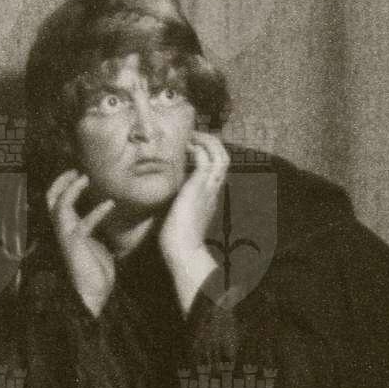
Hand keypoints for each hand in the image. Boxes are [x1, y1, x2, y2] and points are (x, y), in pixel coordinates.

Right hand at [46, 170, 116, 317]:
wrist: (93, 294)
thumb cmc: (96, 272)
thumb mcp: (97, 244)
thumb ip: (95, 230)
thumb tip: (107, 217)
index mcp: (66, 229)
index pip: (56, 202)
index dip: (63, 185)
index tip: (78, 174)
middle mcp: (62, 231)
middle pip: (51, 199)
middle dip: (61, 182)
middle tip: (76, 170)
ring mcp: (67, 237)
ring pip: (61, 206)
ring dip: (72, 190)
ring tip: (85, 178)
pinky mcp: (76, 245)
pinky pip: (84, 223)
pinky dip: (96, 212)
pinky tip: (109, 204)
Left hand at [158, 131, 228, 310]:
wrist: (183, 250)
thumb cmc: (176, 238)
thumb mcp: (178, 213)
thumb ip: (177, 201)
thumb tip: (164, 194)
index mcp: (209, 196)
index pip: (216, 168)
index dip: (208, 153)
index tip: (191, 146)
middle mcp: (213, 189)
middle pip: (224, 157)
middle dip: (210, 142)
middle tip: (192, 137)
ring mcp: (208, 187)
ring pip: (220, 155)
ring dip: (206, 142)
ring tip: (191, 137)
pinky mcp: (199, 186)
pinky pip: (205, 159)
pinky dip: (197, 148)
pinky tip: (185, 147)